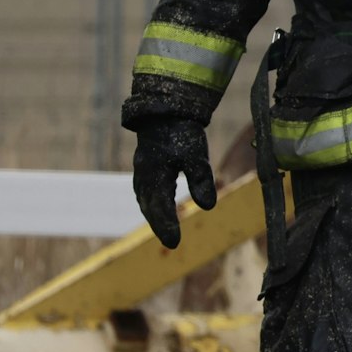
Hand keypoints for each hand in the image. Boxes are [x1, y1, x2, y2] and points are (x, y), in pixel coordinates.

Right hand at [132, 118, 216, 248]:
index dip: (167, 225)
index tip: (175, 242)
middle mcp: (144, 175)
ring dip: (154, 215)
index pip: (160, 207)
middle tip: (171, 243)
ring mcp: (142, 170)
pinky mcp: (145, 165)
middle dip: (159, 224)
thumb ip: (201, 180)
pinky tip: (158, 209)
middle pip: (149, 207)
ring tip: (165, 231)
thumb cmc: (181, 131)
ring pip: (145, 199)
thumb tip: (209, 207)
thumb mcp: (196, 155)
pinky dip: (151, 203)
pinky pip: (145, 191)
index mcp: (155, 174)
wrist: (165, 109)